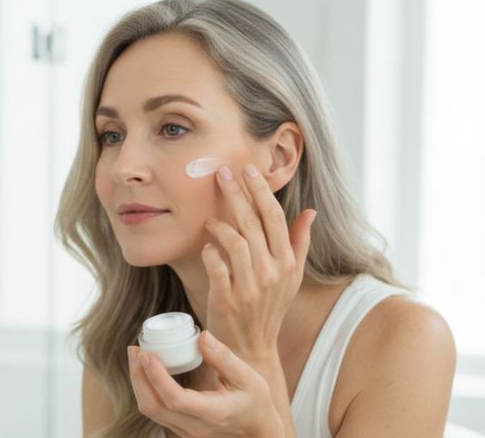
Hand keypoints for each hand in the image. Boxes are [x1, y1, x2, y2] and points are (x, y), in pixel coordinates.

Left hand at [128, 331, 282, 437]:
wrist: (258, 432)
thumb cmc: (255, 403)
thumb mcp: (247, 377)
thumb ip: (224, 357)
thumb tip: (202, 336)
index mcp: (213, 413)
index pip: (175, 399)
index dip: (156, 377)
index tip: (146, 354)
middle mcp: (195, 427)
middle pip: (153, 407)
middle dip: (138, 377)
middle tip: (135, 349)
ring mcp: (186, 432)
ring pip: (151, 412)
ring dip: (139, 383)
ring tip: (137, 356)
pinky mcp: (181, 430)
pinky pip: (156, 412)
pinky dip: (146, 390)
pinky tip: (146, 371)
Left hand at [201, 164, 315, 362]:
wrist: (251, 348)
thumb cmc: (269, 308)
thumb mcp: (291, 277)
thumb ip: (299, 243)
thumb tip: (311, 212)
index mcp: (287, 262)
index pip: (275, 217)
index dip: (261, 191)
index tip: (248, 169)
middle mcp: (272, 272)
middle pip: (253, 222)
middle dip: (236, 194)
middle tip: (221, 174)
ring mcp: (250, 287)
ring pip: (235, 242)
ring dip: (220, 225)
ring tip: (209, 219)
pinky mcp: (227, 300)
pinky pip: (217, 267)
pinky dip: (210, 252)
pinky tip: (205, 246)